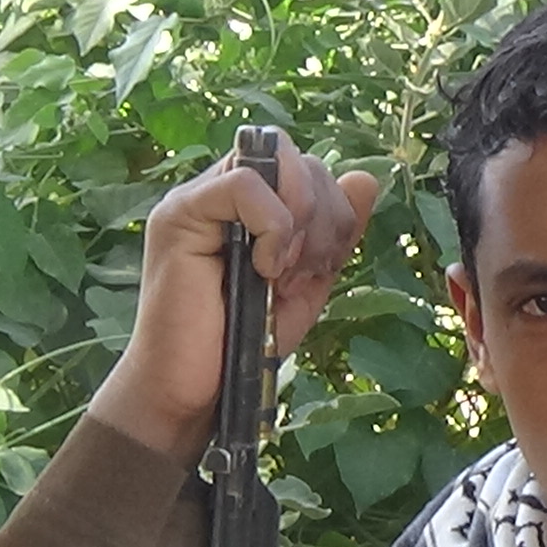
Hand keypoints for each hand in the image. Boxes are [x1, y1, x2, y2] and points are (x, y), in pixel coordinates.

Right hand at [89, 130, 380, 463]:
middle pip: (300, 157)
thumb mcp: (309, 283)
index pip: (309, 167)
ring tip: (282, 274)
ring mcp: (200, 198)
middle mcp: (226, 191)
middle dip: (324, 216)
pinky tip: (263, 269)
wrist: (196, 388)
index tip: (321, 267)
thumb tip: (366, 177)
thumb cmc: (246, 340)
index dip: (334, 209)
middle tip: (304, 273)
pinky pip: (243, 184)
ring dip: (300, 221)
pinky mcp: (180, 214)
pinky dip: (271, 226)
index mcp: (257, 205)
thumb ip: (337, 233)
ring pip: (276, 158)